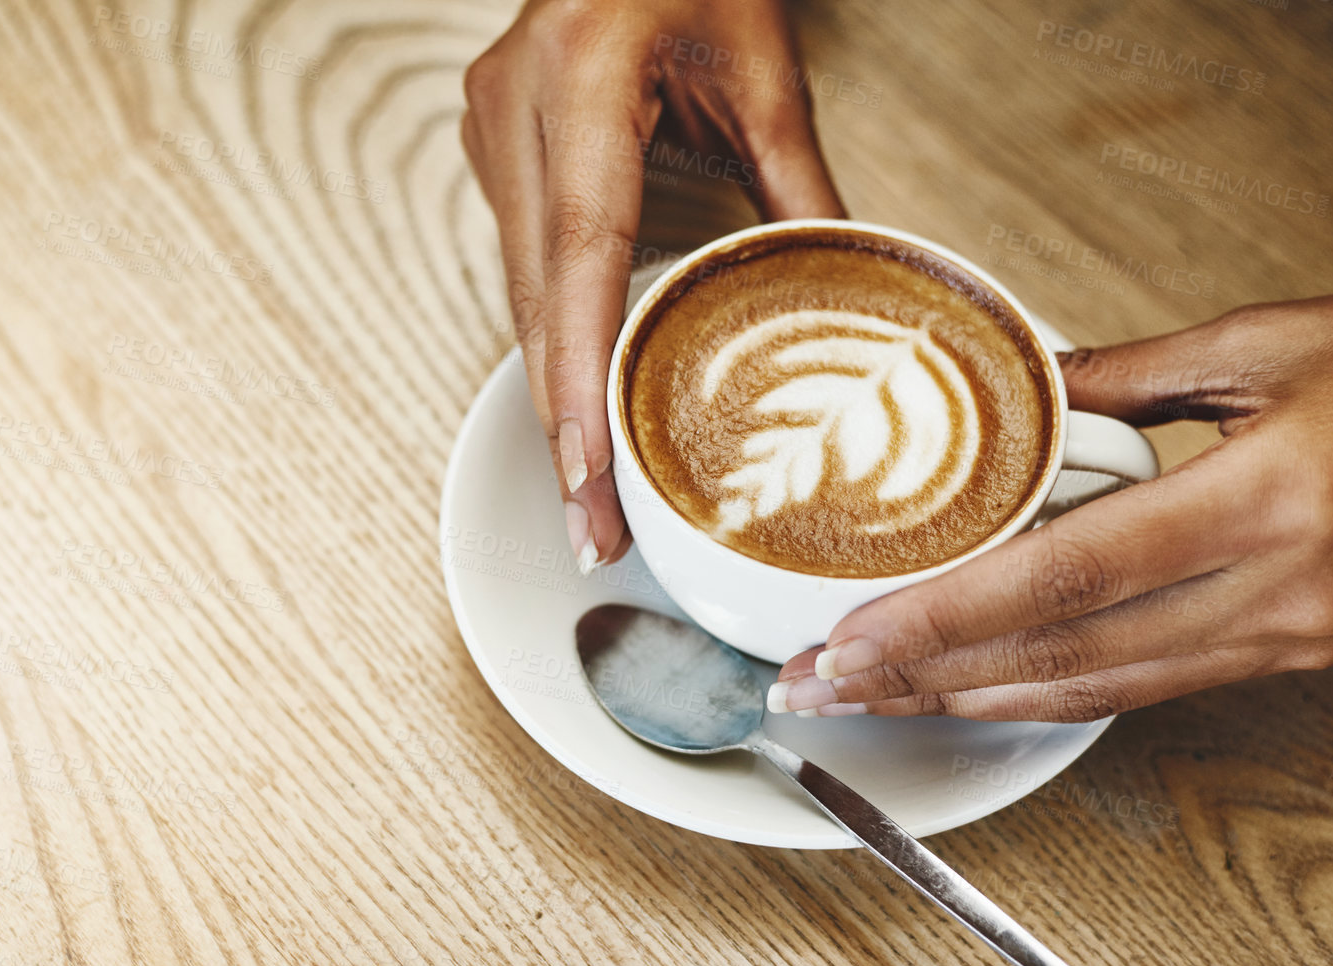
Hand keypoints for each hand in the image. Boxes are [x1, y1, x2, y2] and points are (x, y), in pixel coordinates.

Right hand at [462, 0, 844, 569]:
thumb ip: (796, 185)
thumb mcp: (764, 66)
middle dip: (561, 425)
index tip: (588, 475)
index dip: (580, 376)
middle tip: (590, 532)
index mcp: (585, 76)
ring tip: (587, 493)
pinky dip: (555, 339)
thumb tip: (841, 291)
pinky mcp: (494, 143)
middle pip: (537, 298)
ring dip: (553, 394)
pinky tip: (578, 403)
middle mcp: (516, 106)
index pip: (581, 252)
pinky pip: (523, 264)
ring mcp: (491, 125)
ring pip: (521, 292)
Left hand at [767, 288, 1332, 721]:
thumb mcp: (1268, 343)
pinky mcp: (1290, 653)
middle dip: (922, 678)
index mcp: (1268, 500)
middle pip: (1059, 655)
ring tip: (870, 700)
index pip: (1062, 578)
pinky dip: (1047, 693)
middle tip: (816, 688)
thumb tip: (1011, 391)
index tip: (848, 637)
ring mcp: (1287, 636)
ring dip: (967, 699)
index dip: (942, 617)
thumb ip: (1124, 378)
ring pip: (1094, 691)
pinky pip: (1144, 687)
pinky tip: (976, 690)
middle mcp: (1276, 591)